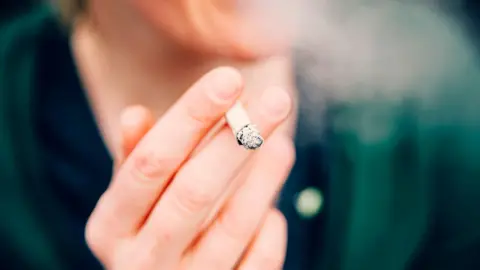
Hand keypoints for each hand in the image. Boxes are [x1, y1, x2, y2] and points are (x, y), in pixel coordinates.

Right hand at [85, 67, 294, 269]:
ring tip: (282, 143)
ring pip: (230, 227)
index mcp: (110, 227)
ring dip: (263, 180)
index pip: (150, 163)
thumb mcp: (128, 202)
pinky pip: (256, 265)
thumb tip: (135, 113)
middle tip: (277, 100)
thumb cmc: (144, 232)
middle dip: (237, 141)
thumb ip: (134, 160)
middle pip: (193, 192)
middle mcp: (140, 261)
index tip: (230, 80)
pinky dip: (269, 233)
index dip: (191, 118)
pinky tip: (274, 211)